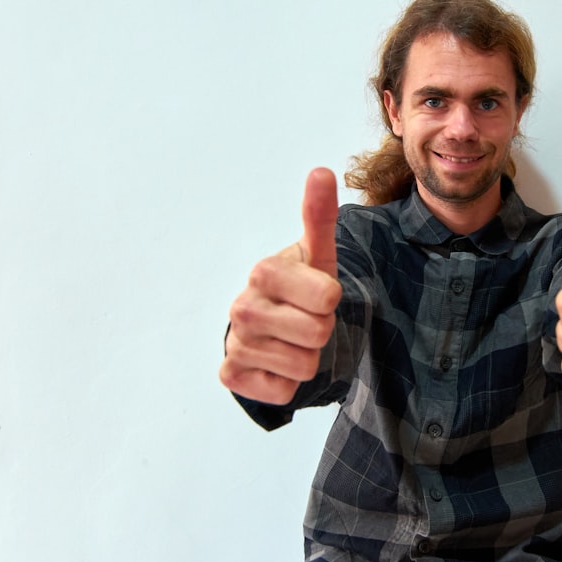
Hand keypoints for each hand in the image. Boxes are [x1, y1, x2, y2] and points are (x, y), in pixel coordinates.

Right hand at [219, 168, 342, 404]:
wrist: (269, 326)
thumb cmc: (300, 286)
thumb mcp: (317, 253)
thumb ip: (319, 214)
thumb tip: (321, 170)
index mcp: (264, 270)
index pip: (329, 297)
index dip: (331, 300)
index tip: (316, 294)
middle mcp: (242, 306)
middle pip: (319, 333)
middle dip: (321, 330)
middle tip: (305, 318)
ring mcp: (234, 342)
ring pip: (304, 366)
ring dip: (307, 357)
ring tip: (292, 339)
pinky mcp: (230, 375)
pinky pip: (284, 391)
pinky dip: (288, 381)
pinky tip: (276, 362)